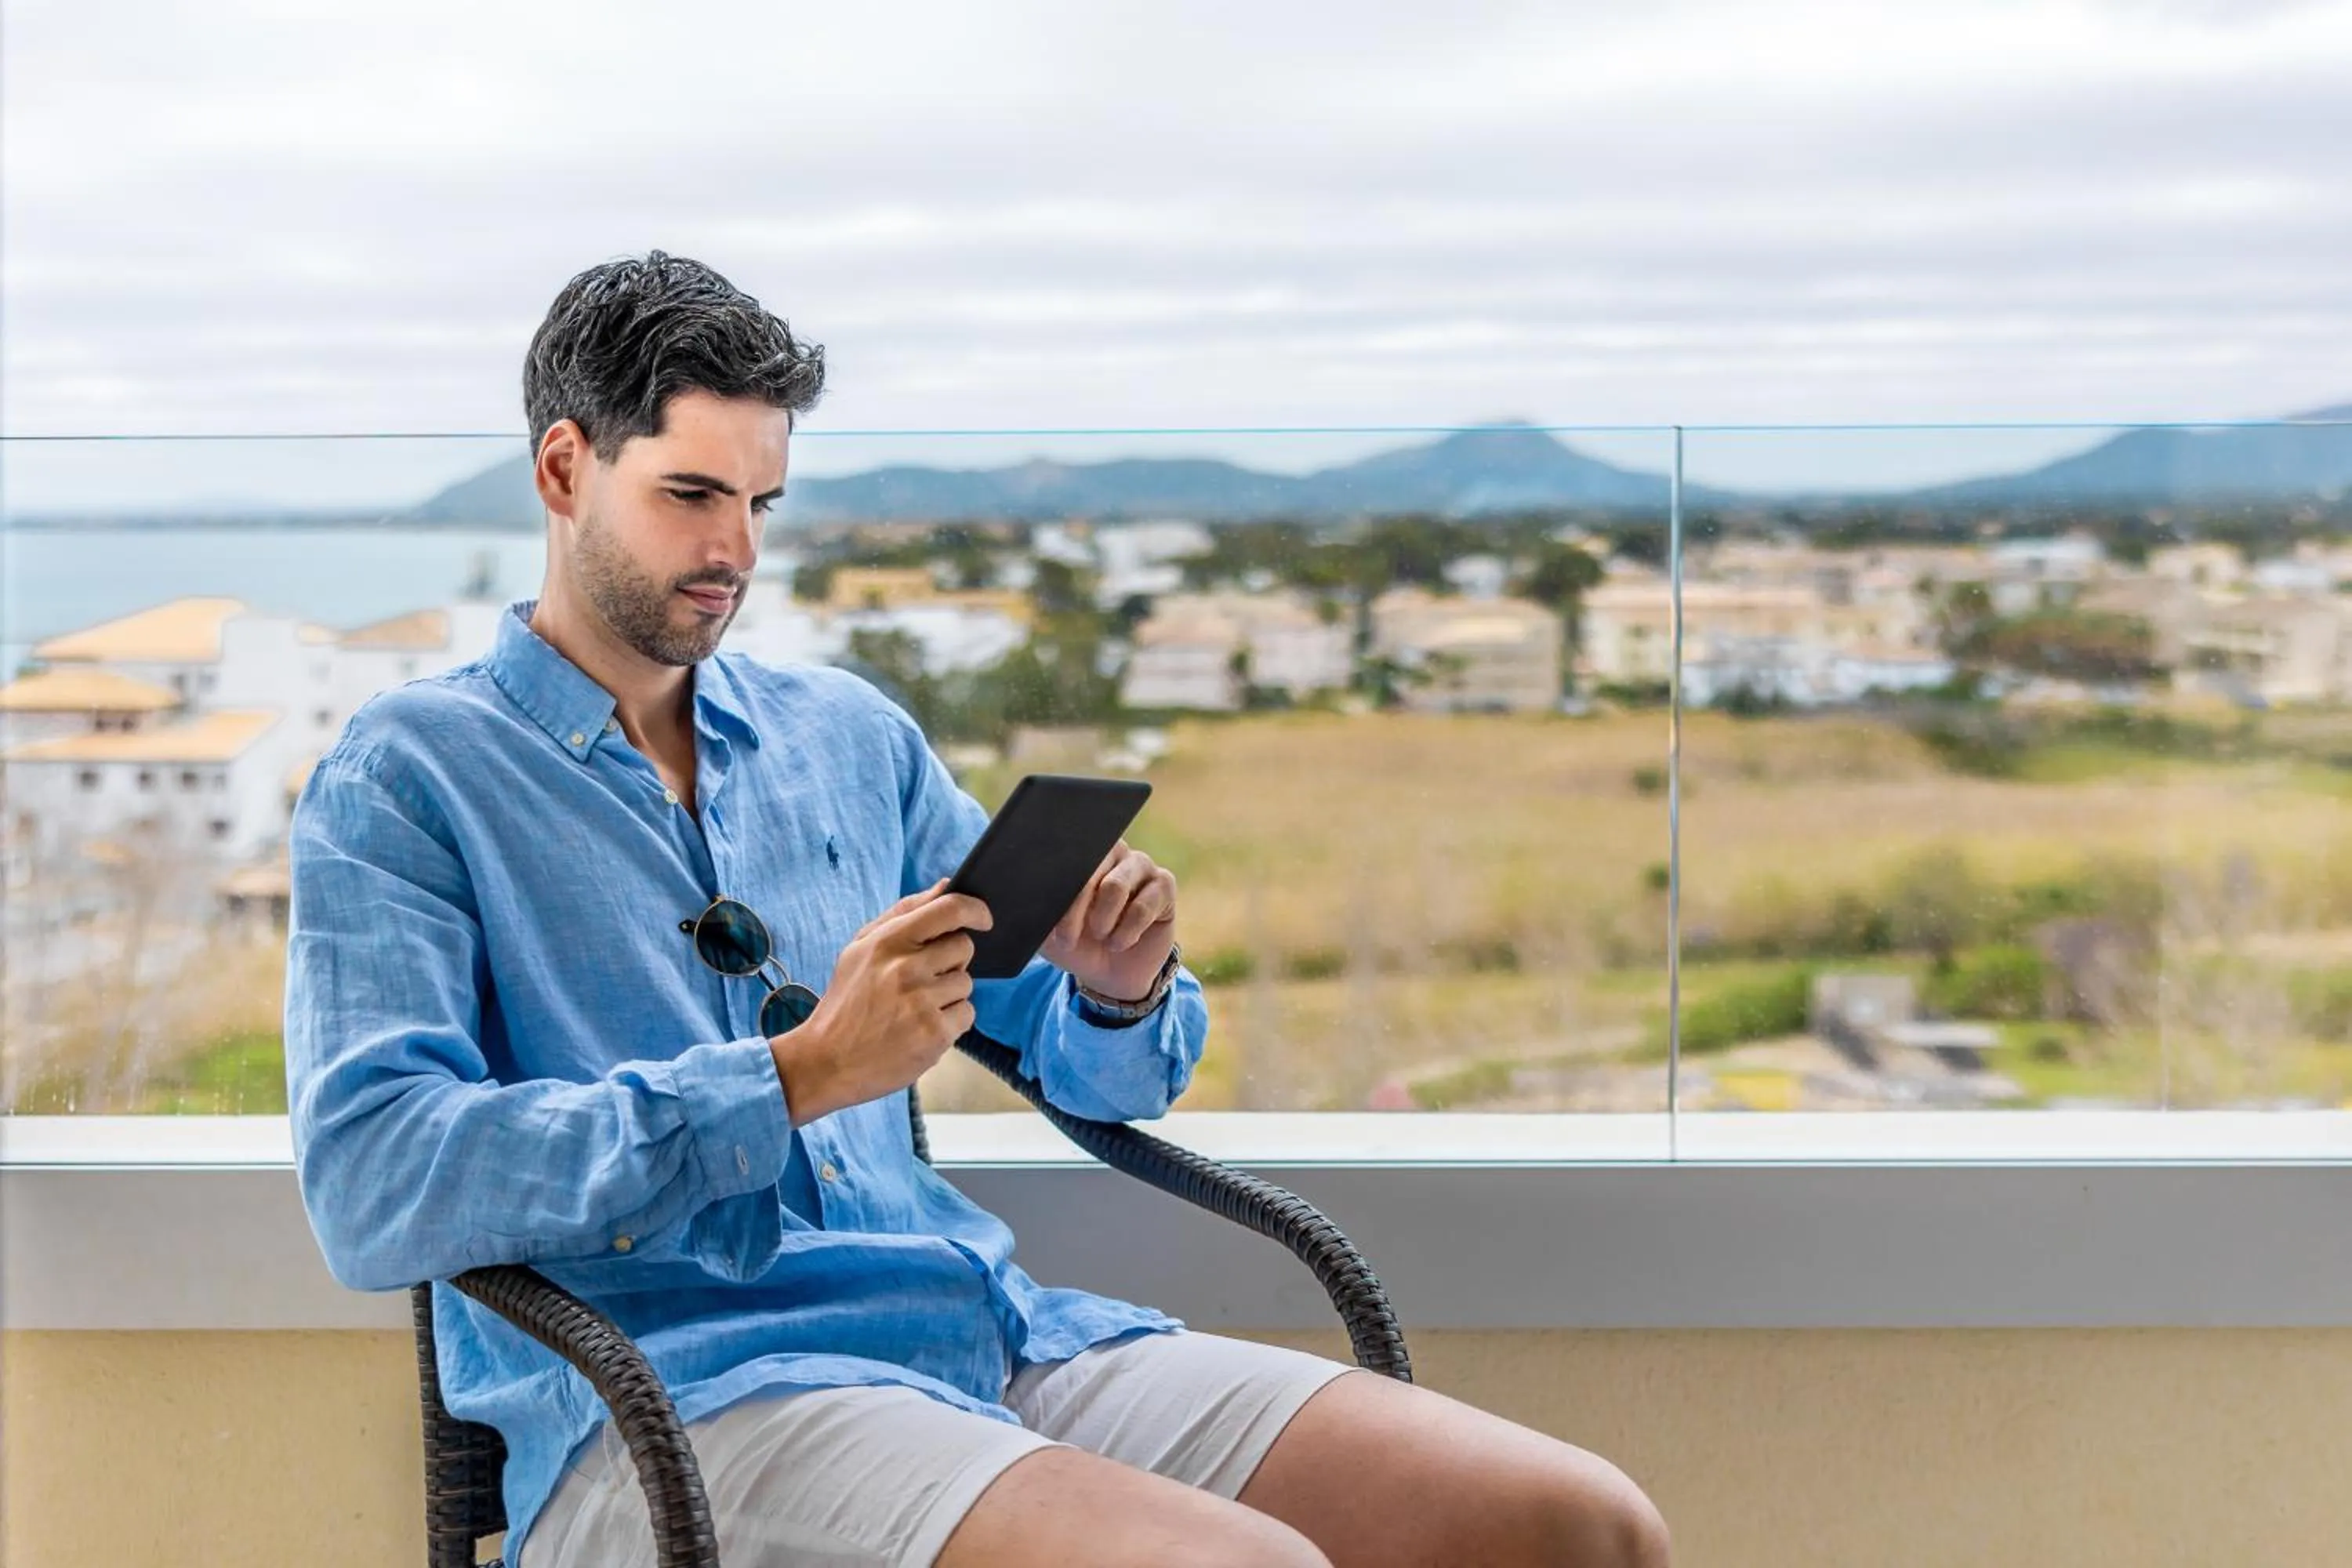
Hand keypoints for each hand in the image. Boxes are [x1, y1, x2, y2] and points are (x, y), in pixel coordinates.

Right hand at [771, 879, 991, 1124]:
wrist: (826, 1060)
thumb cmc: (847, 1000)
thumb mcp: (861, 947)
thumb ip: (904, 912)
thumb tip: (947, 885)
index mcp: (888, 941)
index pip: (950, 909)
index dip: (975, 910)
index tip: (984, 918)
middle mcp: (907, 968)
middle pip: (964, 947)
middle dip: (952, 960)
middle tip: (925, 978)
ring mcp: (922, 1002)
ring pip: (966, 983)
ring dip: (949, 995)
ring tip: (916, 1008)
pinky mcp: (934, 1034)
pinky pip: (967, 1015)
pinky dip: (951, 1022)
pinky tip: (921, 1028)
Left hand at [1039, 839, 1177, 1001]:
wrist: (1109, 973)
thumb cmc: (1075, 943)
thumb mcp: (1046, 930)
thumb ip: (1032, 909)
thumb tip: (1014, 897)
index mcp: (1081, 853)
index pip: (1065, 854)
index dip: (1057, 887)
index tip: (1049, 920)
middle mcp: (1113, 850)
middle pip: (1091, 865)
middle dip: (1076, 907)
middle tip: (1068, 937)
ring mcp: (1141, 865)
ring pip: (1117, 885)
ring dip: (1103, 920)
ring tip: (1099, 937)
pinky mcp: (1164, 885)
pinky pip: (1143, 906)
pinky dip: (1127, 931)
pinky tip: (1120, 942)